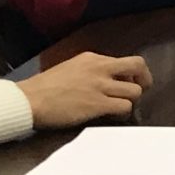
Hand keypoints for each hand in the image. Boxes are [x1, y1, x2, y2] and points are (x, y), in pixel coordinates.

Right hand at [20, 52, 148, 129]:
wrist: (29, 100)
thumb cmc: (43, 87)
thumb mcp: (70, 68)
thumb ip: (90, 71)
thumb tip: (104, 81)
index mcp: (92, 58)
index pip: (124, 61)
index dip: (130, 73)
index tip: (126, 82)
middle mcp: (100, 68)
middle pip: (138, 66)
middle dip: (145, 79)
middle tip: (140, 90)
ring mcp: (100, 85)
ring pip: (135, 90)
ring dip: (131, 101)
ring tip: (119, 107)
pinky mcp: (98, 103)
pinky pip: (124, 106)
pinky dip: (123, 113)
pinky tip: (113, 116)